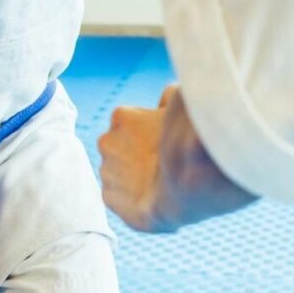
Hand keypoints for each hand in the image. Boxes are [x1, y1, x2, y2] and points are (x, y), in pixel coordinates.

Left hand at [98, 85, 256, 232]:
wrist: (184, 189)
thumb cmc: (187, 144)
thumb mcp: (182, 109)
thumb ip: (170, 98)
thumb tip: (167, 94)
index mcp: (121, 116)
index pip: (128, 123)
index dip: (146, 134)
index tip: (161, 143)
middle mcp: (107, 141)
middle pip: (119, 146)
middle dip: (134, 153)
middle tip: (159, 162)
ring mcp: (106, 170)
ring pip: (116, 171)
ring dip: (131, 176)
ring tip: (156, 182)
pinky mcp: (108, 196)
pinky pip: (117, 196)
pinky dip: (129, 198)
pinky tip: (150, 197)